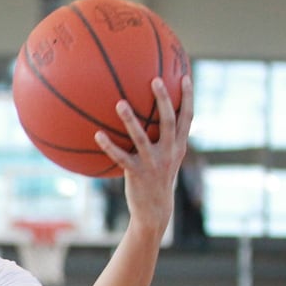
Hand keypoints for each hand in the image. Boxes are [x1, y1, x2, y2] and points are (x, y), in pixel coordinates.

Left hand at [100, 75, 192, 233]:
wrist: (155, 209)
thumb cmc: (156, 178)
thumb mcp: (166, 158)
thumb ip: (162, 139)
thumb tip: (150, 117)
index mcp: (179, 145)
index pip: (188, 117)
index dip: (188, 97)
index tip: (185, 76)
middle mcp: (170, 152)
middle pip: (169, 121)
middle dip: (164, 100)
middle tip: (155, 80)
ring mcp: (153, 163)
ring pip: (142, 138)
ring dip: (130, 120)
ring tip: (119, 103)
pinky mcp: (137, 173)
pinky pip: (120, 156)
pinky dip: (109, 146)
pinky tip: (97, 134)